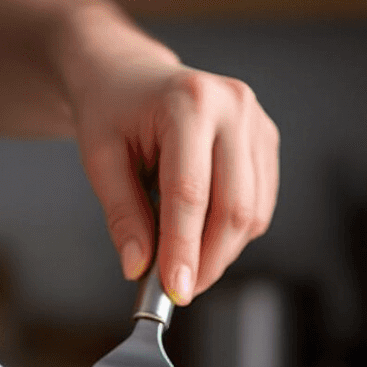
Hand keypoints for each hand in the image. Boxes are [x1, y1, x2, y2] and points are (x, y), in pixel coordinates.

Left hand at [62, 7, 278, 303]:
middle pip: (233, 208)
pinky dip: (232, 236)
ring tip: (183, 261)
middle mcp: (234, 106)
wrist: (131, 75)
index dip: (184, 250)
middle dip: (208, 261)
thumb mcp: (101, 159)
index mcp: (189, 102)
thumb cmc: (113, 112)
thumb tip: (139, 268)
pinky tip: (201, 235)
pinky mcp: (266, 142)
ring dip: (220, 253)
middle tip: (180, 290)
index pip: (190, 194)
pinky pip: (259, 208)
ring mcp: (257, 123)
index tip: (176, 291)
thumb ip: (123, 215)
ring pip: (252, 215)